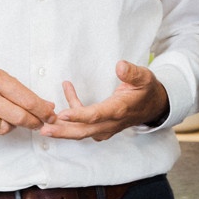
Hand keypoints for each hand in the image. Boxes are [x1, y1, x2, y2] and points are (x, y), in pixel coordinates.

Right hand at [0, 58, 55, 137]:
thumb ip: (18, 91)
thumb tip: (45, 106)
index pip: (27, 100)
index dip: (43, 111)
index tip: (51, 115)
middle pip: (19, 118)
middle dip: (34, 123)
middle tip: (39, 123)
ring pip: (4, 129)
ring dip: (11, 126)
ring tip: (6, 116)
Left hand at [40, 61, 167, 141]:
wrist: (154, 106)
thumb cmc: (146, 90)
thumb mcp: (144, 77)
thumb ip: (132, 72)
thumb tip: (119, 66)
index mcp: (119, 110)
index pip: (96, 116)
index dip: (78, 115)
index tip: (61, 114)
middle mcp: (111, 122)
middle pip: (83, 131)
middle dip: (63, 131)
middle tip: (44, 129)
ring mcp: (106, 128)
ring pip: (82, 132)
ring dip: (63, 129)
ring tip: (44, 122)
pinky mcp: (102, 128)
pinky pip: (84, 126)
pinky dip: (72, 116)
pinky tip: (67, 95)